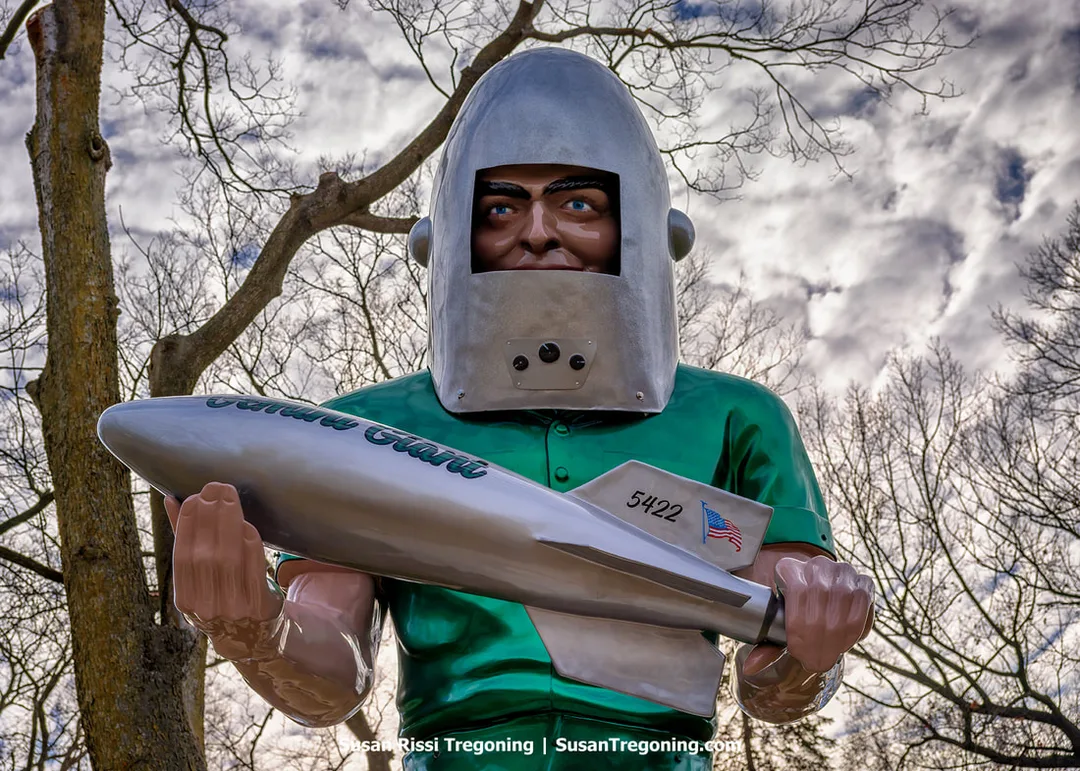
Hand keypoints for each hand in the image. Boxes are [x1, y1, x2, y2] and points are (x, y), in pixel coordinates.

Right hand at [165, 482, 284, 659]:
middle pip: (206, 555)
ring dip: (230, 523)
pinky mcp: (258, 606)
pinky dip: (250, 544)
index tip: (196, 496)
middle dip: (211, 516)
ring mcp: (232, 609)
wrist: (252, 637)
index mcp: (185, 600)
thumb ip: (186, 538)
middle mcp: (205, 607)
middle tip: (217, 488)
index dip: (188, 524)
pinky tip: (247, 524)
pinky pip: (253, 569)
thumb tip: (170, 499)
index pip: (183, 556)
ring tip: (230, 497)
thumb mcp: (200, 575)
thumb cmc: (222, 594)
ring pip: (229, 559)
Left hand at [739, 550, 873, 676]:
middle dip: (819, 646)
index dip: (799, 637)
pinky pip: (863, 609)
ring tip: (829, 657)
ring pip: (843, 611)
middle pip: (820, 611)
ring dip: (837, 641)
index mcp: (788, 569)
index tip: (799, 656)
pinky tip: (845, 643)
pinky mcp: (862, 581)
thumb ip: (767, 643)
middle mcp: (816, 566)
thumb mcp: (778, 619)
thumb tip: (751, 667)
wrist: (816, 583)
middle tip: (816, 664)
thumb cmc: (793, 606)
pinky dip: (855, 631)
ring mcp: (841, 571)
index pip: (795, 605)